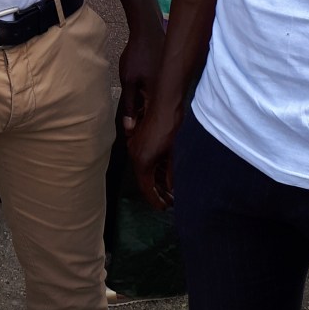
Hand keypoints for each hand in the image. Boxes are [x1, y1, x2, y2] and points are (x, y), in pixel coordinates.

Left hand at [117, 17, 164, 134]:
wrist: (148, 31)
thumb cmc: (137, 55)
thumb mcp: (129, 81)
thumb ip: (130, 104)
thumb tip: (129, 127)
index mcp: (161, 96)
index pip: (153, 121)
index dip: (142, 132)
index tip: (133, 140)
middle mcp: (167, 93)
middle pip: (156, 115)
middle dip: (145, 124)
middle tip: (133, 135)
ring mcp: (168, 86)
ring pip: (157, 106)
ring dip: (147, 113)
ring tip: (136, 123)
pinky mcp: (166, 80)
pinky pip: (159, 97)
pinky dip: (151, 102)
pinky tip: (142, 105)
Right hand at [126, 95, 181, 211]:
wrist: (164, 100)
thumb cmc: (170, 125)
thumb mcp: (173, 152)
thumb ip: (170, 172)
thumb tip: (172, 188)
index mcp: (142, 160)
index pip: (146, 187)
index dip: (155, 200)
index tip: (163, 209)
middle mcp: (135, 154)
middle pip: (145, 180)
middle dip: (157, 192)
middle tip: (170, 202)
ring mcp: (136, 147)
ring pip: (146, 170)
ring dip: (157, 181)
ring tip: (170, 192)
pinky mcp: (140, 140)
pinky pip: (148, 160)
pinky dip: (157, 170)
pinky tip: (167, 176)